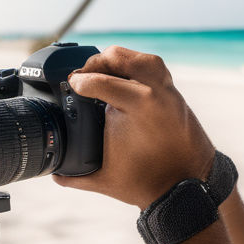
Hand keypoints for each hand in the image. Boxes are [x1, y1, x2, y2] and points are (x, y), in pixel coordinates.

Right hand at [54, 46, 215, 208]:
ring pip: (141, 58)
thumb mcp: (106, 179)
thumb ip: (75, 176)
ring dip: (118, 60)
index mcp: (140, 107)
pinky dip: (136, 67)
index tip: (71, 83)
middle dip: (96, 63)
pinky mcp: (174, 94)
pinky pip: (154, 68)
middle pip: (121, 58)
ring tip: (102, 71)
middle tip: (82, 76)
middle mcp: (157, 93)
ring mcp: (168, 91)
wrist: (188, 186)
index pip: (101, 81)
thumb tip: (55, 173)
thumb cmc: (150, 183)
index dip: (80, 81)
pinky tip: (123, 79)